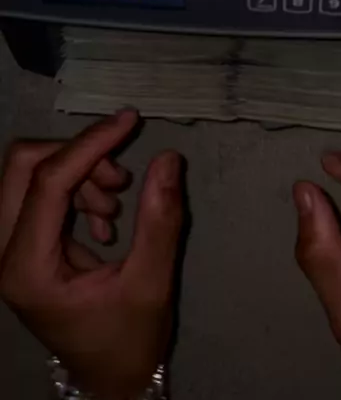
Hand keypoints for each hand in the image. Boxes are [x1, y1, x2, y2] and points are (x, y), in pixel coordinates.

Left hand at [0, 110, 183, 399]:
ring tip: (117, 204)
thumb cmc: (127, 338)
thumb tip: (168, 158)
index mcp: (27, 268)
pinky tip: (106, 218)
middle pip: (24, 165)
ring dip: (80, 173)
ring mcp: (7, 246)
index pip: (48, 182)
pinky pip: (40, 189)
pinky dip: (76, 188)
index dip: (90, 145)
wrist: (108, 376)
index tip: (130, 122)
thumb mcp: (151, 283)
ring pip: (32, 172)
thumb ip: (160, 220)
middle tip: (121, 177)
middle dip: (78, 156)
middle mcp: (4, 252)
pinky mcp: (20, 241)